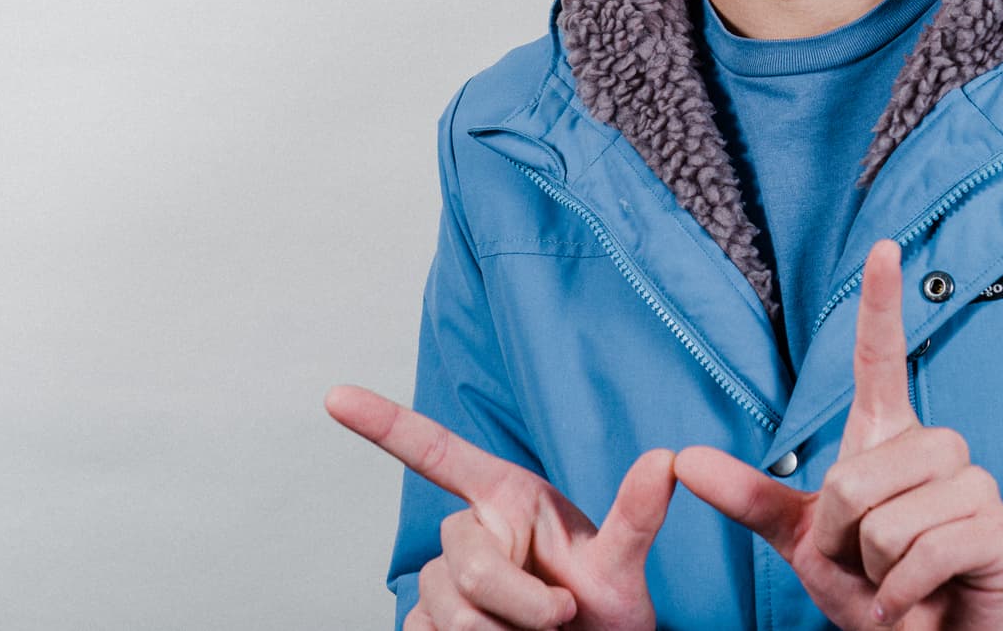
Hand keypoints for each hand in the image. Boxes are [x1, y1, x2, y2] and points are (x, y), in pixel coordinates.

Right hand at [326, 385, 673, 630]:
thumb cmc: (602, 610)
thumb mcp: (623, 566)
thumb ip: (638, 516)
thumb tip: (668, 459)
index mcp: (504, 496)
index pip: (434, 452)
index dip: (384, 423)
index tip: (334, 395)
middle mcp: (466, 532)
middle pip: (470, 566)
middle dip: (521, 602)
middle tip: (560, 618)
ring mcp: (440, 582)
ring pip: (451, 612)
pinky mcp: (422, 627)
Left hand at [674, 241, 1002, 629]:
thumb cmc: (871, 584)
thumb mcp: (801, 539)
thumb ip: (747, 498)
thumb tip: (681, 459)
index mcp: (889, 437)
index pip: (880, 357)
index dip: (880, 302)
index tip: (883, 246)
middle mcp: (939, 447)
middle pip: (855, 477)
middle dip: (840, 537)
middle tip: (866, 560)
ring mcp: (978, 486)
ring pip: (887, 518)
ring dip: (873, 567)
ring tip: (896, 577)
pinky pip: (925, 551)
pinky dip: (900, 591)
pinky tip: (911, 601)